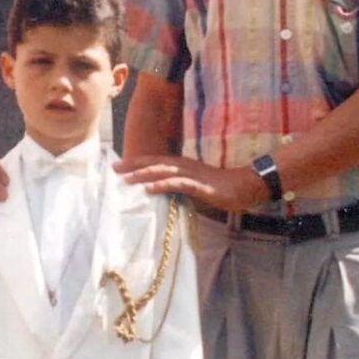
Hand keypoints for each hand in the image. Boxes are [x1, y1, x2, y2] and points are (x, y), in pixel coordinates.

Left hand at [115, 155, 265, 212]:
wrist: (245, 186)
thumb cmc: (221, 189)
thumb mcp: (196, 188)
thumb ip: (180, 189)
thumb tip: (164, 196)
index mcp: (183, 166)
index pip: (156, 162)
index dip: (137, 162)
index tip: (119, 166)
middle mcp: (185, 166)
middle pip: (155, 163)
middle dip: (134, 165)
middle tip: (113, 168)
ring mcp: (192, 174)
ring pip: (163, 172)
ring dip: (143, 174)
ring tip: (125, 178)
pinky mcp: (200, 185)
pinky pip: (178, 184)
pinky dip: (162, 185)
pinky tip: (149, 189)